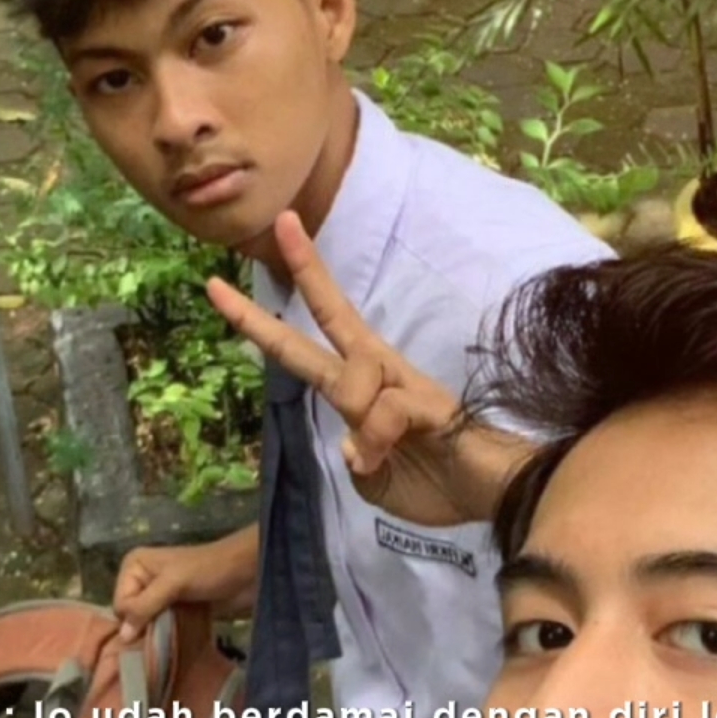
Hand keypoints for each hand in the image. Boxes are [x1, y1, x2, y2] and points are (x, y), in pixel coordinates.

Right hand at [113, 526, 257, 640]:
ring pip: (146, 624)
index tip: (155, 624)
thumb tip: (122, 636)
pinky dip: (167, 636)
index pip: (119, 603)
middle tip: (162, 636)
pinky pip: (161, 628)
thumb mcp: (173, 583)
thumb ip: (145, 607)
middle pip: (130, 616)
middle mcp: (142, 580)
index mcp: (134, 566)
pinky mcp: (176, 609)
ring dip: (156, 635)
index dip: (134, 617)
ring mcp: (159, 596)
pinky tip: (175, 643)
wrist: (247, 572)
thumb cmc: (209, 570)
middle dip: (144, 628)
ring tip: (169, 642)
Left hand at [206, 211, 532, 526]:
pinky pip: (383, 412)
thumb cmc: (439, 486)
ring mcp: (405, 384)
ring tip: (381, 454)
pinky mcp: (429, 401)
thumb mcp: (376, 482)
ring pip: (352, 376)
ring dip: (359, 415)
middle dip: (304, 272)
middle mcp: (381, 375)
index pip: (308, 348)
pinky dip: (379, 442)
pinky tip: (390, 459)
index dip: (264, 323)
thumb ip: (357, 458)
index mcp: (363, 392)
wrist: (493, 495)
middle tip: (282, 222)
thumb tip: (351, 440)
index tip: (223, 290)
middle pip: (334, 317)